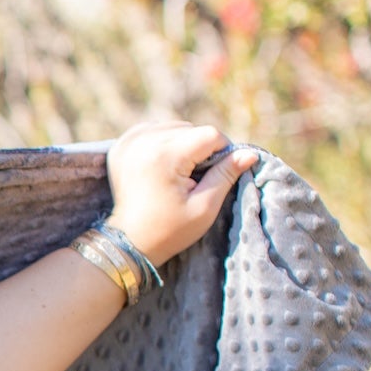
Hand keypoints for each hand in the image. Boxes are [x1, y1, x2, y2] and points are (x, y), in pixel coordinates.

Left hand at [103, 119, 256, 265]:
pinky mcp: (120, 145)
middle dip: (201, 149)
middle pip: (191, 129)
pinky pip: (154, 131)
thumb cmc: (169, 230)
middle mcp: (143, 142)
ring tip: (178, 174)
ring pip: (174, 127)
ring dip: (184, 144)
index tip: (216, 175)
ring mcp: (128, 142)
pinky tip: (164, 164)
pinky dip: (165, 142)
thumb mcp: (204, 207)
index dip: (222, 152)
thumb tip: (250, 152)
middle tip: (194, 179)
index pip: (210, 135)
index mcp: (164, 156)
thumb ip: (226, 175)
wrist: (128, 242)